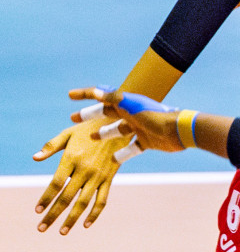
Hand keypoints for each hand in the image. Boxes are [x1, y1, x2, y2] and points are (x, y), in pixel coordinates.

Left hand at [31, 108, 126, 233]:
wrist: (118, 125)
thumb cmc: (87, 129)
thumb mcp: (67, 134)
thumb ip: (51, 146)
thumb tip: (35, 158)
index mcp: (71, 159)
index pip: (55, 184)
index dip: (46, 198)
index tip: (36, 210)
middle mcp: (84, 170)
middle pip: (66, 198)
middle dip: (53, 215)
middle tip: (41, 228)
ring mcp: (98, 176)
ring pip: (83, 203)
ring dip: (72, 219)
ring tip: (61, 232)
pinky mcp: (109, 179)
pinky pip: (102, 201)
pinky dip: (94, 214)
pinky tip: (85, 225)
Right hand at [68, 86, 183, 151]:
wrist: (180, 131)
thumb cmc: (155, 115)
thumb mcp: (132, 105)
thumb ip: (113, 98)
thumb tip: (95, 92)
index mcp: (126, 102)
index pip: (102, 95)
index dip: (85, 94)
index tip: (70, 95)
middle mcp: (131, 113)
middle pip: (106, 113)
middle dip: (89, 115)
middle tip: (73, 118)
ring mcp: (138, 128)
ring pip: (116, 130)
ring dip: (103, 133)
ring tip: (90, 137)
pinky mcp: (146, 141)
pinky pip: (131, 148)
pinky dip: (122, 154)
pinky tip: (113, 159)